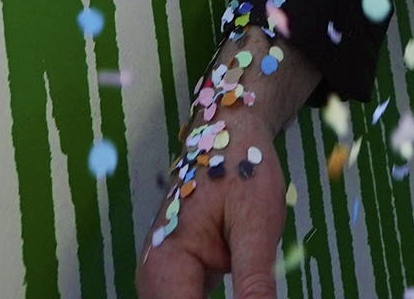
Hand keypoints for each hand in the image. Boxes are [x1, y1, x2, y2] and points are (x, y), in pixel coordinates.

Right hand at [136, 97, 291, 298]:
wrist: (229, 132)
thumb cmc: (241, 168)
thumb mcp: (257, 226)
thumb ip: (255, 283)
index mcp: (166, 263)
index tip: (255, 298)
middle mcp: (155, 276)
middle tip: (258, 292)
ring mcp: (163, 279)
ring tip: (252, 286)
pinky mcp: (178, 279)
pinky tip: (244, 295)